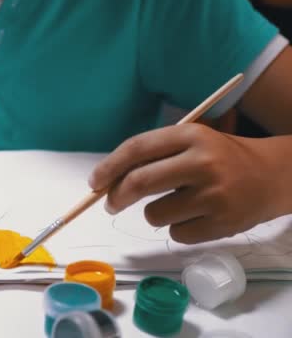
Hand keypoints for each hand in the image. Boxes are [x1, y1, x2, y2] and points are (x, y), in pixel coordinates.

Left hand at [89, 123, 290, 243]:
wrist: (274, 175)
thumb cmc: (221, 158)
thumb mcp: (191, 143)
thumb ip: (154, 157)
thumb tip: (107, 181)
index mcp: (190, 136)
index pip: (137, 148)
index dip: (109, 167)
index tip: (94, 182)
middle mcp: (202, 162)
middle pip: (140, 182)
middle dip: (116, 197)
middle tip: (110, 204)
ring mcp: (214, 194)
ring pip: (155, 214)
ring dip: (155, 213)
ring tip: (177, 203)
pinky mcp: (223, 223)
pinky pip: (177, 233)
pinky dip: (178, 228)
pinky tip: (197, 215)